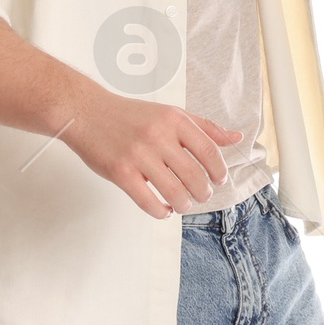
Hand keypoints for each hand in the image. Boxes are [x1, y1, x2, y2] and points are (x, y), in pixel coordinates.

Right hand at [64, 87, 243, 218]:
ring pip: (175, 193)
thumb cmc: (131, 115)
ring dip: (184, 204)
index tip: (219, 180)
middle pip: (195, 176)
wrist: (88, 113)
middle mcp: (159, 136)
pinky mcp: (121, 173)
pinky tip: (164, 209)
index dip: (219, 171)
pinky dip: (161, 212)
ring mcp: (139, 155)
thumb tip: (235, 138)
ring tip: (184, 204)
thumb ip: (204, 127)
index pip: (209, 151)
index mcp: (175, 119)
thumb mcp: (171, 113)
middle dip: (203, 192)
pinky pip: (148, 202)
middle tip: (202, 195)